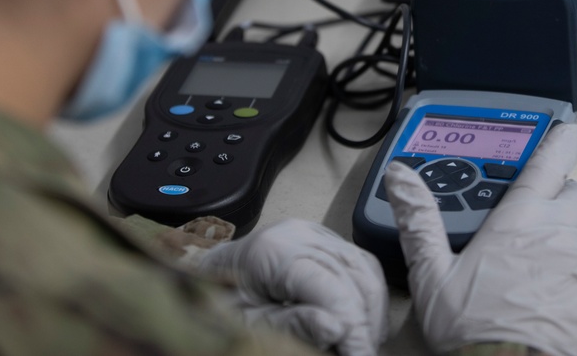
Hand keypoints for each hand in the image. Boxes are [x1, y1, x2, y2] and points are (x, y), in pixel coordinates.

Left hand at [199, 219, 388, 355]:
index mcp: (274, 251)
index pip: (331, 288)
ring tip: (363, 345)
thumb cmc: (218, 304)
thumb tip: (336, 328)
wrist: (205, 279)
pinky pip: (360, 264)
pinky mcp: (324, 240)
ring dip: (371, 313)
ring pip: (364, 270)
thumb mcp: (246, 325)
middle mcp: (301, 233)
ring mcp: (315, 233)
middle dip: (363, 325)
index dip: (353, 328)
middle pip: (353, 279)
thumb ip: (290, 326)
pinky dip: (367, 296)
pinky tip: (362, 324)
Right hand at [383, 123, 576, 355]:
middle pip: (571, 190)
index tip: (565, 129)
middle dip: (555, 193)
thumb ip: (418, 220)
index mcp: (519, 219)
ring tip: (556, 237)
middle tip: (533, 208)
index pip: (548, 160)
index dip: (560, 138)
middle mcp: (559, 230)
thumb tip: (400, 178)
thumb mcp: (431, 275)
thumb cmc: (475, 330)